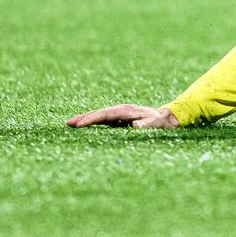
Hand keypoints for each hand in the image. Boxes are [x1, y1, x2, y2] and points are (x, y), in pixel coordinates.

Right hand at [66, 104, 180, 128]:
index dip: (93, 119)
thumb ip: (146, 125)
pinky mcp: (119, 119)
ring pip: (99, 115)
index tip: (80, 124)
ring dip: (86, 119)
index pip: (106, 114)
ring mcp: (119, 114)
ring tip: (70, 123)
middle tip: (68, 123)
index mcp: (127, 110)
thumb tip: (135, 125)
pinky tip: (83, 126)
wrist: (167, 118)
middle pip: (99, 113)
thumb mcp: (156, 125)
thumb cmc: (161, 123)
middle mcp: (121, 110)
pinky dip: (92, 122)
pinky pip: (103, 120)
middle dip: (84, 117)